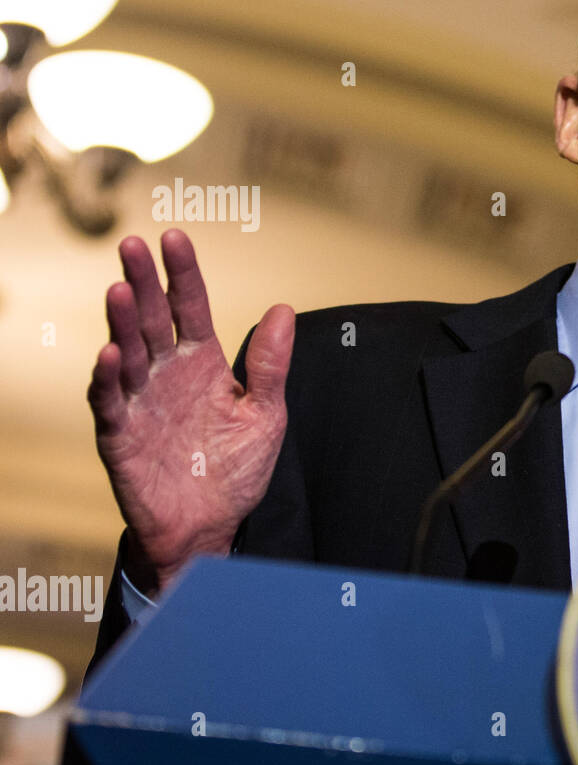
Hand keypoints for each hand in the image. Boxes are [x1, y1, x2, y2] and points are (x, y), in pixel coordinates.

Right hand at [87, 229, 294, 595]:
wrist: (211, 527)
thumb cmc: (235, 471)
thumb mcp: (266, 415)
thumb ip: (270, 366)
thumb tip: (283, 310)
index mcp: (202, 363)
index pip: (191, 308)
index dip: (183, 274)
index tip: (174, 237)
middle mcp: (166, 375)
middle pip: (153, 320)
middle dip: (144, 282)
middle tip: (133, 245)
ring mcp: (140, 402)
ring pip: (127, 353)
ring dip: (122, 323)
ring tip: (121, 290)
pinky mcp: (121, 436)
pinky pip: (110, 403)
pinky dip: (107, 380)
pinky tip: (110, 355)